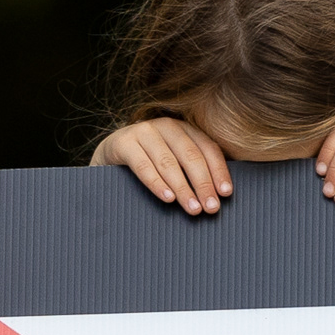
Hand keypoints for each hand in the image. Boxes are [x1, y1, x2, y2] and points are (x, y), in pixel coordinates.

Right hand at [90, 118, 232, 214]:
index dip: (219, 171)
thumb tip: (220, 195)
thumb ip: (194, 171)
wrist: (109, 154)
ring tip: (193, 208)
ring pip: (168, 162)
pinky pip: (143, 165)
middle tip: (211, 208)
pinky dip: (157, 183)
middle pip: (191, 156)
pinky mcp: (123, 142)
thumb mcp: (174, 161)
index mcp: (185, 129)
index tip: (226, 194)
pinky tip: (168, 198)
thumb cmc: (150, 162)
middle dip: (203, 184)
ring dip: (183, 188)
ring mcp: (144, 131)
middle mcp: (166, 125)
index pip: (208, 149)